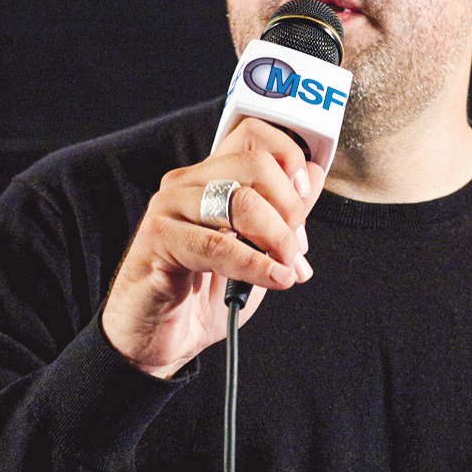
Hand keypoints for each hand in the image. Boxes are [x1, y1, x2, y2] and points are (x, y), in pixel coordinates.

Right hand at [101, 118, 322, 377]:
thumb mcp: (256, 249)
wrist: (158, 339)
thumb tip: (314, 180)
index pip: (253, 132)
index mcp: (212, 176)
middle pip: (256, 165)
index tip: (305, 195)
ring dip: (277, 238)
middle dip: (290, 208)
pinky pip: (217, 245)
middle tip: (295, 246)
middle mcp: (188, 183)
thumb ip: (283, 214)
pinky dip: (254, 263)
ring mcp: (169, 208)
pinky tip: (274, 278)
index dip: (289, 157)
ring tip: (287, 267)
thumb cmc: (203, 292)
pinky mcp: (158, 240)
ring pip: (242, 202)